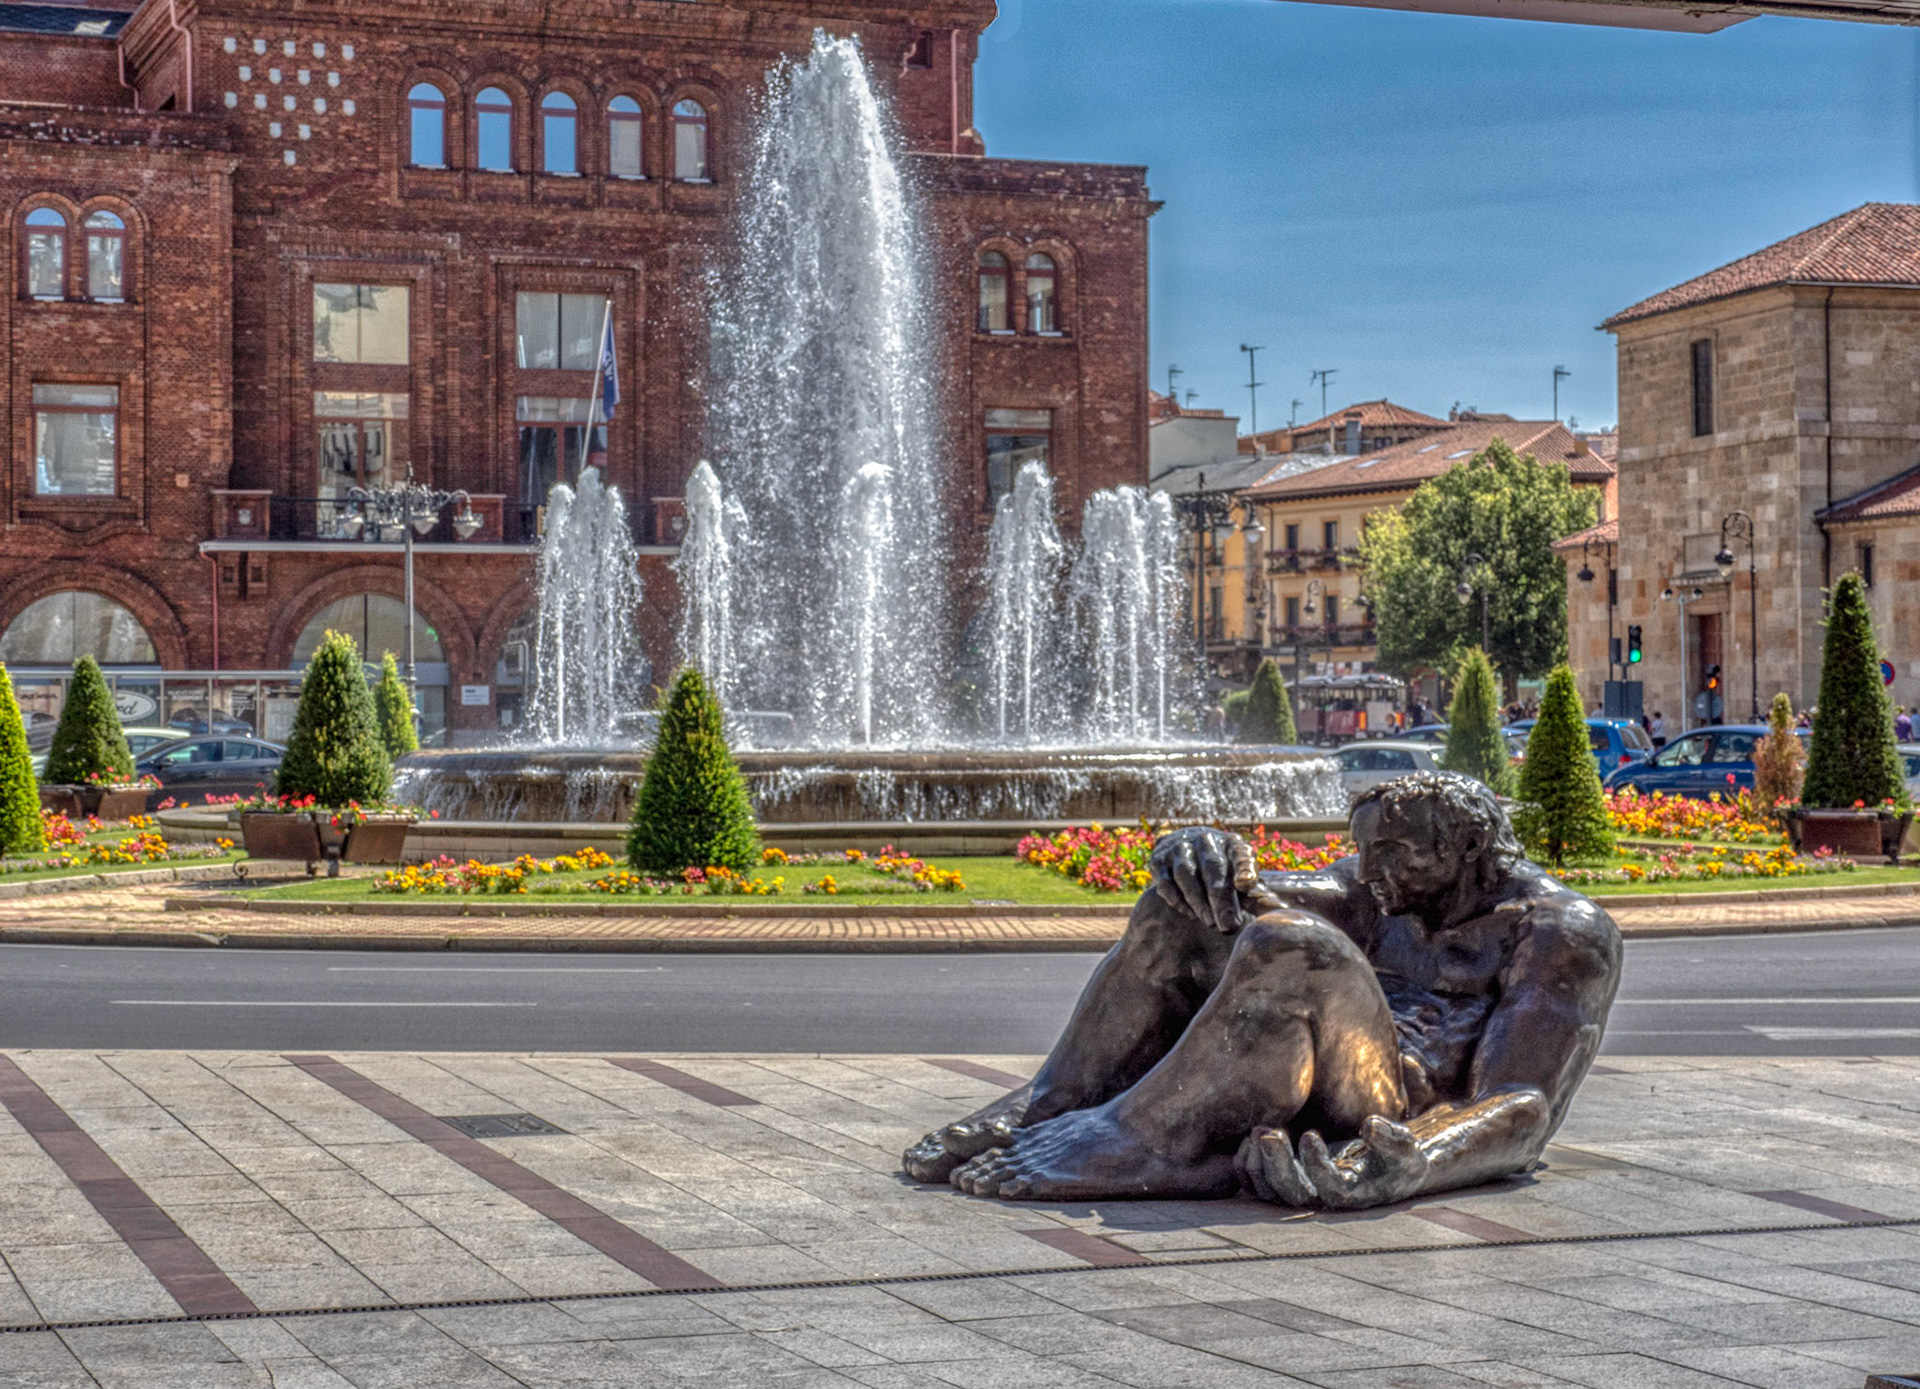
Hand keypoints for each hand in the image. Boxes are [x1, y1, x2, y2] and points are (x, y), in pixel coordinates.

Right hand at [1150, 827, 1260, 933]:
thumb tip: (1280, 908)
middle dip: (1221, 899)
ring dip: (1198, 900)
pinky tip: (1188, 913)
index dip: (1244, 868)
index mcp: (1231, 843)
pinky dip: (1176, 898)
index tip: (1247, 884)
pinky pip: (1165, 881)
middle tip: (1229, 926)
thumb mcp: (1241, 878)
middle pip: (1213, 868)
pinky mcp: (1158, 858)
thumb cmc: (1222, 870)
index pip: (1239, 854)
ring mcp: (1180, 847)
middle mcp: (1205, 839)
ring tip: (1210, 922)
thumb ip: (1257, 895)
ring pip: (1186, 874)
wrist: (1184, 848)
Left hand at [1237, 1117, 1429, 1209]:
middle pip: (1291, 1195)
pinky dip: (1247, 1164)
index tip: (1310, 1135)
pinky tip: (1254, 1137)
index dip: (1315, 1166)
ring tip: (1263, 1130)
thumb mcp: (1404, 1147)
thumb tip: (1370, 1126)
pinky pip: (1255, 1184)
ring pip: (1268, 1192)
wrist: (1387, 1167)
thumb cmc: (1397, 1157)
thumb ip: (1391, 1137)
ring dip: (1259, 1161)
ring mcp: (1303, 1192)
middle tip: (1269, 1133)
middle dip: (1276, 1164)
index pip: (1329, 1189)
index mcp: (1355, 1194)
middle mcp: (1325, 1199)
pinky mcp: (1287, 1182)